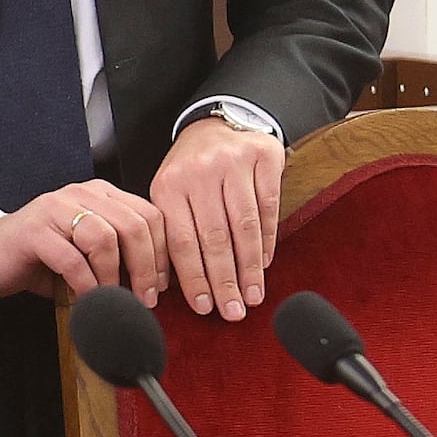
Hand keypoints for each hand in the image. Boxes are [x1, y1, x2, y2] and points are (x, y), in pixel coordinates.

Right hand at [0, 178, 165, 302]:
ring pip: (105, 238)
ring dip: (115, 277)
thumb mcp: (87, 253)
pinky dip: (86, 285)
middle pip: (133, 225)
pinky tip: (87, 300)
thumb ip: (118, 257)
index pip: (148, 214)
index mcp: (99, 195)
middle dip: (146, 267)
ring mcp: (54, 209)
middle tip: (146, 298)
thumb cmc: (38, 258)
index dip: (162, 252)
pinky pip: (72, 260)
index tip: (162, 285)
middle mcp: (79, 195)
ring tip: (114, 299)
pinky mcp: (33, 231)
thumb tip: (155, 285)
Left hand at [147, 114, 286, 318]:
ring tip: (253, 296)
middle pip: (214, 237)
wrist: (216, 124)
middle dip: (225, 280)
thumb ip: (171, 233)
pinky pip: (268, 206)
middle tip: (234, 312)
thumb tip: (169, 287)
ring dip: (250, 268)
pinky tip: (265, 264)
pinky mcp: (264, 156)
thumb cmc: (190, 171)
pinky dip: (267, 240)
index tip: (205, 308)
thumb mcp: (169, 194)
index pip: (181, 241)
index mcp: (168, 185)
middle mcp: (199, 172)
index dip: (194, 278)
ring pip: (244, 225)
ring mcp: (233, 161)